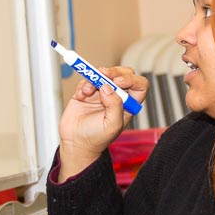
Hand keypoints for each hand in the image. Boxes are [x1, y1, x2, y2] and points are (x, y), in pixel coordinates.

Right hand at [58, 66, 147, 180]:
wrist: (75, 143)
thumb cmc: (97, 139)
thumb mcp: (112, 125)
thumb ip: (114, 105)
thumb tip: (109, 87)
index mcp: (128, 105)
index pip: (139, 85)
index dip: (132, 79)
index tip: (118, 82)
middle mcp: (117, 97)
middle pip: (123, 74)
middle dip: (114, 71)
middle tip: (103, 74)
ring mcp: (102, 93)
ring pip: (104, 74)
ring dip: (95, 78)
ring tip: (87, 91)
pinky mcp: (87, 92)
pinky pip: (87, 79)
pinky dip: (83, 84)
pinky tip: (81, 95)